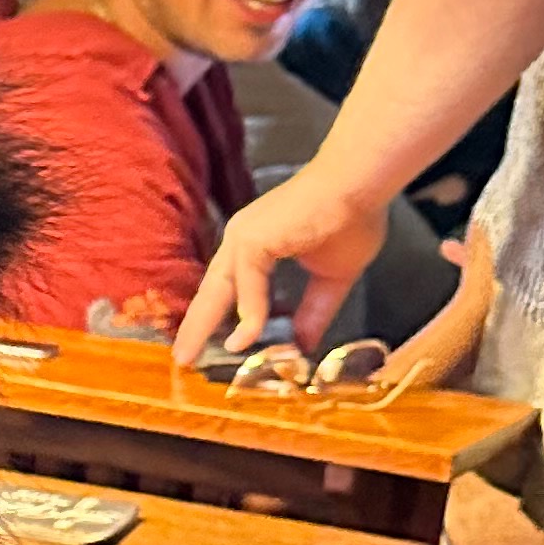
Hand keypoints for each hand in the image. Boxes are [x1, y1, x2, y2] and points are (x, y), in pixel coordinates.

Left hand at [173, 166, 385, 362]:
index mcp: (255, 245)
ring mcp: (244, 237)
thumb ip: (314, 310)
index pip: (227, 287)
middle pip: (212, 292)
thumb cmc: (350, 219)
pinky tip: (244, 339)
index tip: (208, 344)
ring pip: (218, 290)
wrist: (361, 186)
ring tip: (188, 356)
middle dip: (195, 326)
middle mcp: (241, 240)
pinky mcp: (254, 238)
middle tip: (181, 359)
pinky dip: (248, 312)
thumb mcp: (331, 277)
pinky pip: (247, 282)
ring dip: (202, 324)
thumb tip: (305, 345)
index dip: (215, 316)